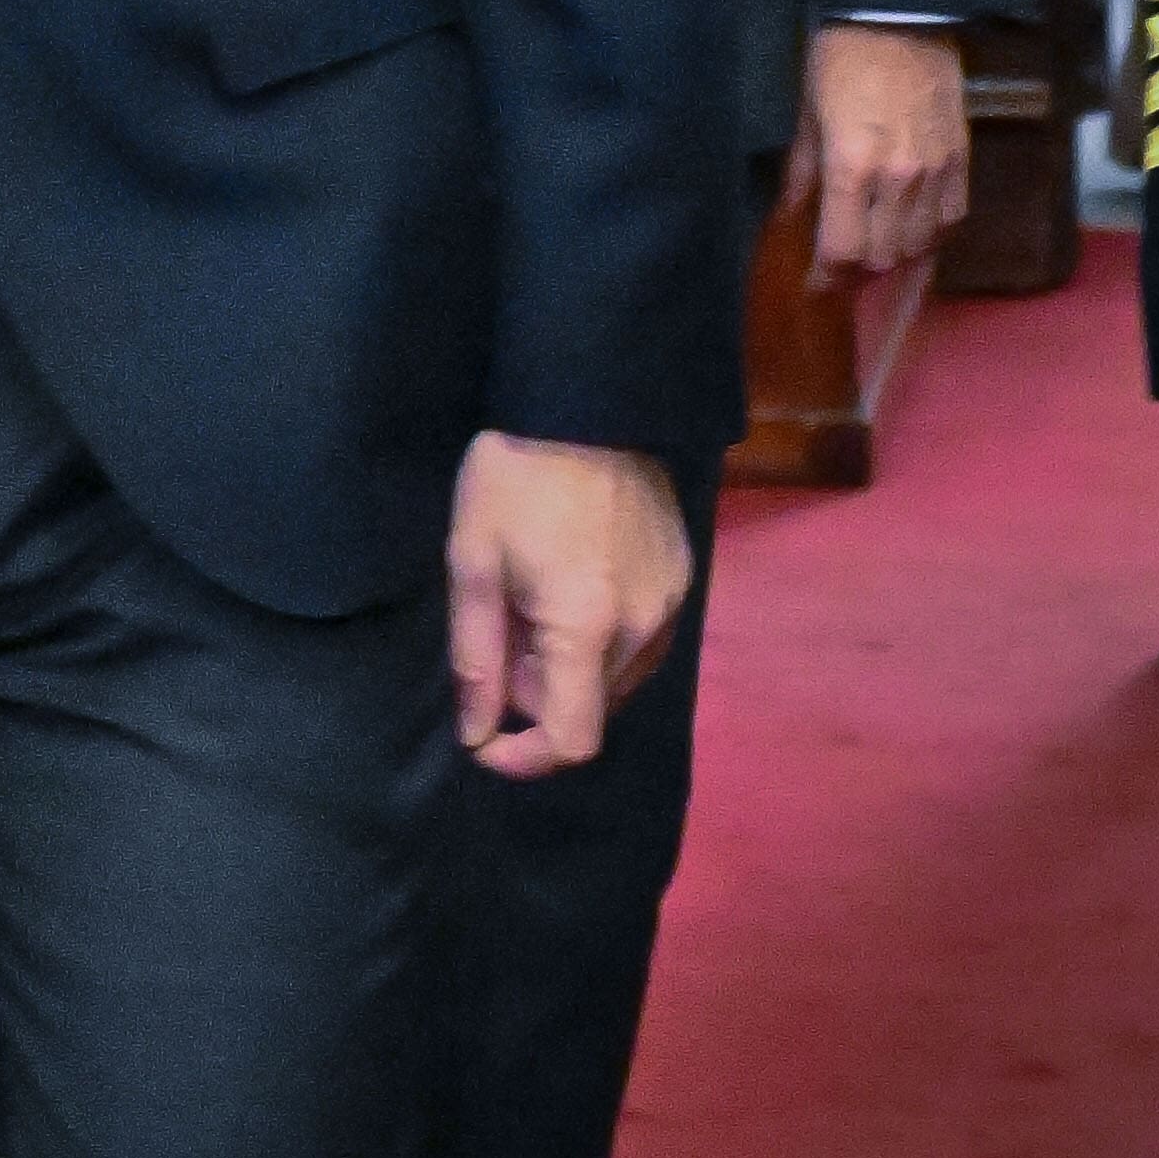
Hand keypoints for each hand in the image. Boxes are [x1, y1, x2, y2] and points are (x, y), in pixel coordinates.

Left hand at [446, 429, 690, 777]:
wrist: (586, 400)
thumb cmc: (514, 476)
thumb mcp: (473, 562)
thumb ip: (476, 656)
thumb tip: (476, 732)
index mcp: (587, 627)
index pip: (573, 740)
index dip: (525, 757)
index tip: (485, 739)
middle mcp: (644, 629)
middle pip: (594, 711)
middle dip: (538, 699)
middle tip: (500, 638)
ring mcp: (673, 604)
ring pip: (619, 680)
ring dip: (571, 671)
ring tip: (531, 607)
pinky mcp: (685, 579)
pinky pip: (641, 643)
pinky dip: (601, 641)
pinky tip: (569, 589)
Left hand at [789, 21, 970, 286]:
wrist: (900, 15)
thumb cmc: (840, 58)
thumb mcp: (807, 114)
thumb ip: (803, 173)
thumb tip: (791, 216)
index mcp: (849, 166)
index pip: (843, 250)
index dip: (827, 278)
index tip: (817, 283)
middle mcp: (896, 178)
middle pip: (883, 258)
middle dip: (857, 272)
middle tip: (841, 268)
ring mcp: (935, 172)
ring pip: (919, 247)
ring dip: (894, 258)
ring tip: (875, 250)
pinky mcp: (962, 161)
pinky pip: (952, 221)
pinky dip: (931, 237)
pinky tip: (912, 231)